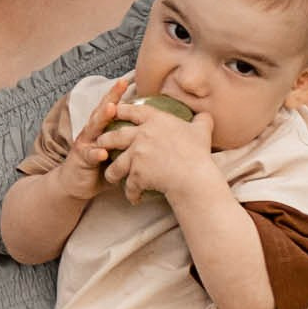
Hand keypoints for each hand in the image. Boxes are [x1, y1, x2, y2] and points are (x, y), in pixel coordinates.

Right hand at [56, 78, 132, 201]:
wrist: (74, 185)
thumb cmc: (99, 168)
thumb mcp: (116, 152)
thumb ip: (127, 143)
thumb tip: (153, 137)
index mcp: (101, 129)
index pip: (110, 107)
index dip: (118, 94)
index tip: (128, 80)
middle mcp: (92, 132)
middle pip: (102, 111)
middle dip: (111, 97)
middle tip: (121, 84)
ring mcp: (85, 144)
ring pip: (94, 128)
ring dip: (103, 118)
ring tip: (111, 109)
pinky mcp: (80, 159)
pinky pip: (89, 155)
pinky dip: (95, 153)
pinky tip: (102, 152)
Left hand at [101, 92, 217, 204]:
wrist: (193, 176)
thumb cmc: (198, 153)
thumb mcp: (201, 131)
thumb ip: (201, 121)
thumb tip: (206, 115)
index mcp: (154, 120)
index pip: (131, 111)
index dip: (120, 110)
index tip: (113, 111)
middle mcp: (141, 135)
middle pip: (113, 137)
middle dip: (104, 141)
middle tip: (102, 145)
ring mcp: (136, 155)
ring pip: (116, 165)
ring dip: (112, 172)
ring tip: (112, 177)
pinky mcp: (136, 174)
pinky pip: (129, 185)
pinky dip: (131, 193)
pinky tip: (133, 198)